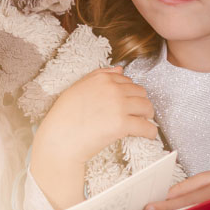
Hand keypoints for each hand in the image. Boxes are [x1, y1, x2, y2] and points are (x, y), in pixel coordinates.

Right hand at [29, 67, 158, 209]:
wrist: (59, 140)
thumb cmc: (64, 117)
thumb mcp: (77, 88)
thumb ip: (99, 76)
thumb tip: (120, 69)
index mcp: (101, 78)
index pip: (127, 81)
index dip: (130, 93)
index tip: (128, 103)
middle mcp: (112, 88)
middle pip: (140, 92)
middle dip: (141, 103)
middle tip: (137, 114)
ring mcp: (118, 105)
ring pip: (147, 107)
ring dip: (147, 116)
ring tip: (143, 123)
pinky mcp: (122, 124)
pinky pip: (146, 126)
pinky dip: (150, 132)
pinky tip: (148, 135)